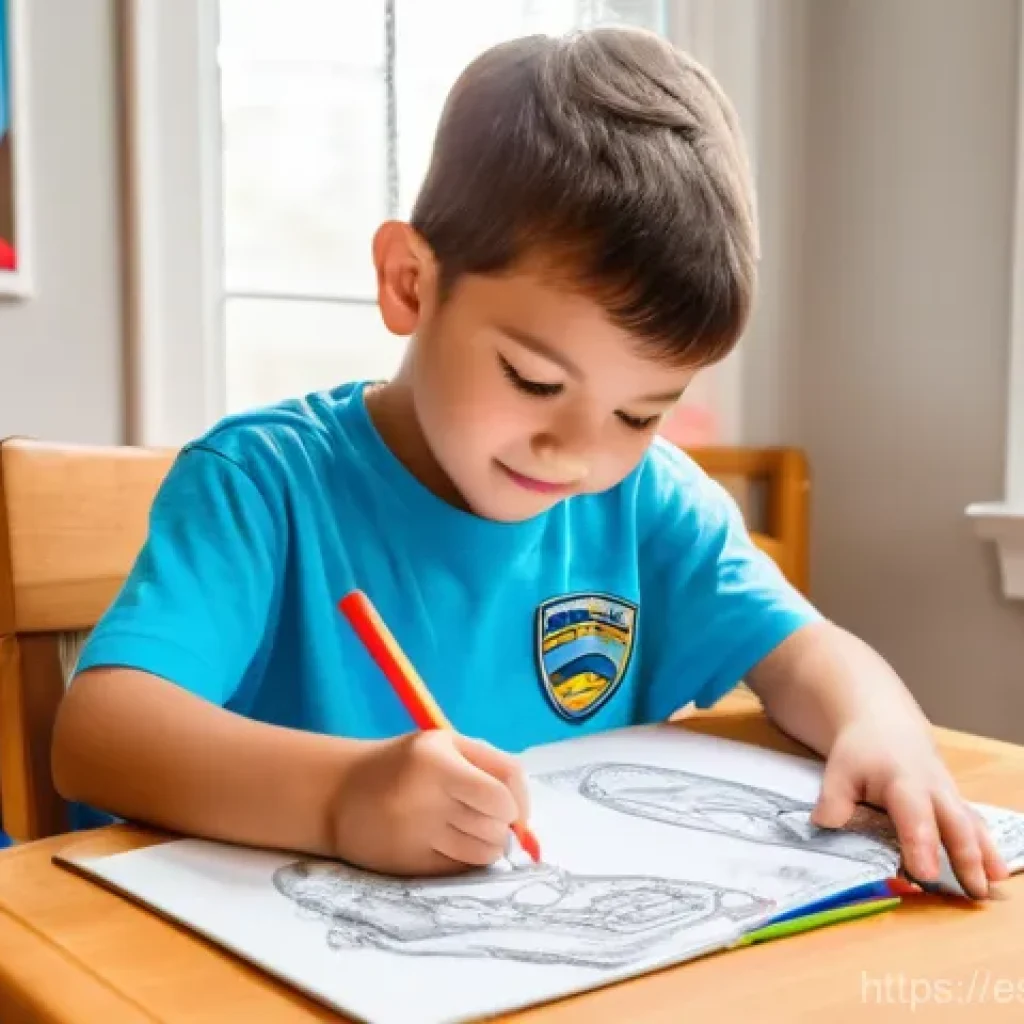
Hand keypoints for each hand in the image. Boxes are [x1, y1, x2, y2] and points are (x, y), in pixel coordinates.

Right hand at [330, 731, 529, 875]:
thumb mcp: (447, 745)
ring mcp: (414, 834)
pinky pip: (460, 869)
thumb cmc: (408, 764)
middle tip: (481, 816)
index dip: (516, 806)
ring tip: (463, 828)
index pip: (502, 794)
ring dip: (485, 845)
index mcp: (437, 761)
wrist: (339, 792)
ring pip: (483, 853)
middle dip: (500, 826)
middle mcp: (424, 797)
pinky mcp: (407, 864)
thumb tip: (524, 819)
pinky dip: (463, 859)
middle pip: (496, 827)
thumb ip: (493, 768)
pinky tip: (444, 842)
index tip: (508, 807)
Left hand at [810, 714, 1008, 898]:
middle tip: (972, 891)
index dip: (920, 845)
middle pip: (955, 823)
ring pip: (972, 825)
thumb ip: (834, 800)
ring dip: (984, 856)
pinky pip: (976, 823)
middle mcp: (934, 789)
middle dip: (965, 857)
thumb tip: (825, 826)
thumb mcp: (840, 770)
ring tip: (990, 886)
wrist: (885, 725)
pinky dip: (988, 847)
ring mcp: (949, 796)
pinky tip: (998, 872)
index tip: (925, 874)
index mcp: (903, 782)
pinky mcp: (956, 803)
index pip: (915, 817)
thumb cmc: (861, 752)